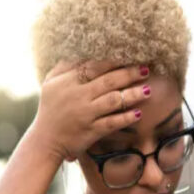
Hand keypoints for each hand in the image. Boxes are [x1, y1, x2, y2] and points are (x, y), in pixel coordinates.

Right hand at [30, 60, 151, 161]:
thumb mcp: (50, 83)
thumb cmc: (49, 110)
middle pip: (108, 81)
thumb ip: (65, 67)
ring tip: (148, 90)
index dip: (113, 61)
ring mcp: (85, 114)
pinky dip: (126, 118)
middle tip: (146, 69)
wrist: (45, 141)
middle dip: (129, 74)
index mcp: (68, 81)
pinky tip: (138, 113)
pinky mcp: (91, 131)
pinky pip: (112, 123)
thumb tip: (82, 52)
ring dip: (132, 94)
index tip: (129, 56)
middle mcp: (77, 96)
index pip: (94, 67)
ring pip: (113, 101)